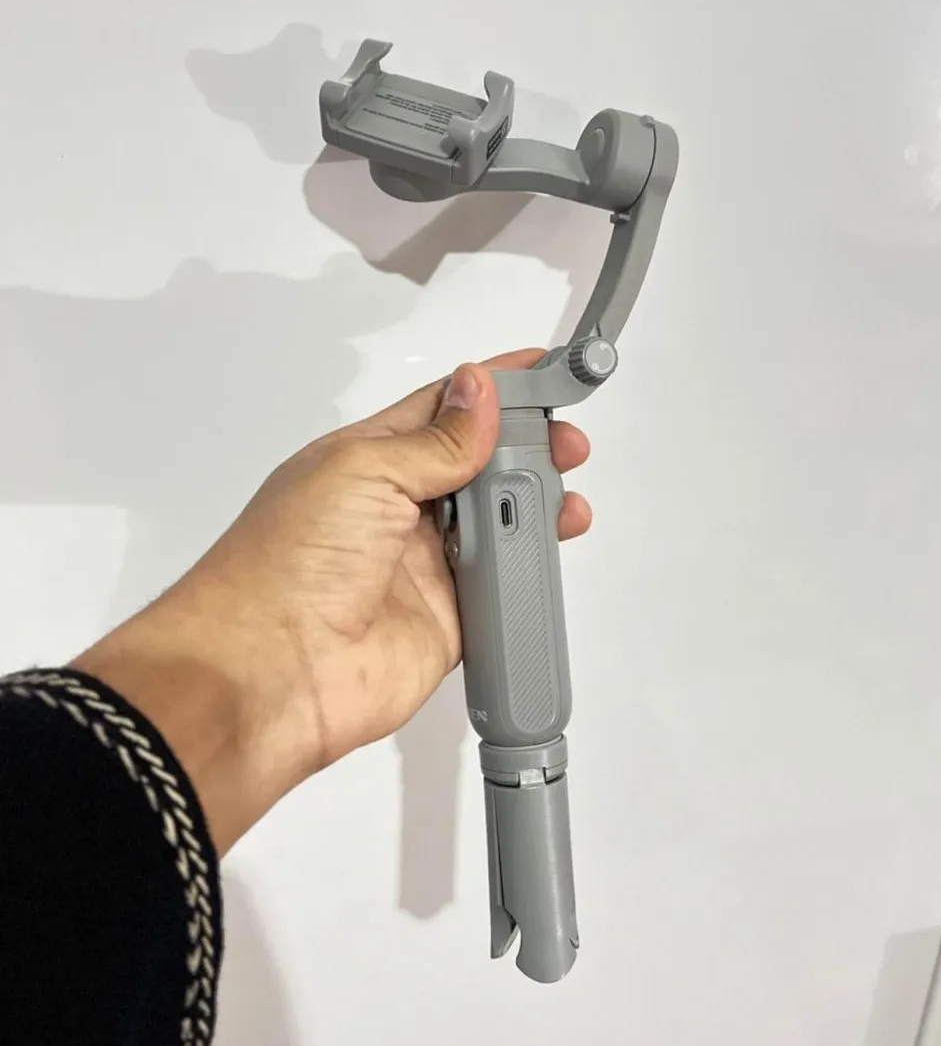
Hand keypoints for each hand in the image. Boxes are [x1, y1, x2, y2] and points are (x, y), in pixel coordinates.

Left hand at [72, 351, 591, 854]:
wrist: (269, 673)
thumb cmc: (285, 565)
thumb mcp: (363, 471)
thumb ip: (435, 440)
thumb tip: (479, 393)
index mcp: (364, 462)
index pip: (440, 412)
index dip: (492, 391)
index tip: (543, 373)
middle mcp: (392, 512)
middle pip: (476, 469)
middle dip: (525, 450)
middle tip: (567, 444)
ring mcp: (418, 569)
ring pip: (494, 527)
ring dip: (533, 509)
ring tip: (566, 497)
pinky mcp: (443, 623)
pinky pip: (498, 593)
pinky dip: (528, 574)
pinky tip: (550, 552)